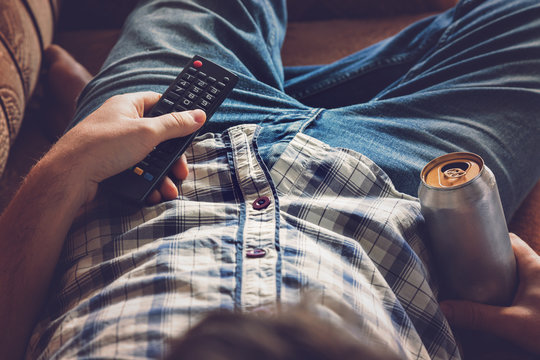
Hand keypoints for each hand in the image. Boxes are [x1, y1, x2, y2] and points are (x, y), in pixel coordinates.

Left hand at [45, 91, 205, 203]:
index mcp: (128, 104)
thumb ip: (176, 124)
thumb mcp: (148, 132)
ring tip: (168, 189)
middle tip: (181, 170)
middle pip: (158, 136)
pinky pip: (135, 171)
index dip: (177, 114)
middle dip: (172, 157)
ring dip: (162, 175)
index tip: (192, 126)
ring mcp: (114, 144)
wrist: (69, 176)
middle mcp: (120, 122)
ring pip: (148, 157)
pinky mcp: (109, 163)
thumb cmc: (104, 145)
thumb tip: (198, 114)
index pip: (160, 102)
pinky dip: (146, 182)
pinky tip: (152, 193)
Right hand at [439, 233, 539, 353]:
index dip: (487, 237)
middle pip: (510, 257)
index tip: (466, 242)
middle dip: (487, 261)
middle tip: (463, 267)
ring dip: (498, 279)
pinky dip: (507, 293)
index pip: (508, 238)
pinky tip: (495, 304)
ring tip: (473, 285)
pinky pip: (522, 291)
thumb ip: (477, 316)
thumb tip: (443, 308)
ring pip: (516, 275)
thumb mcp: (513, 322)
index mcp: (535, 265)